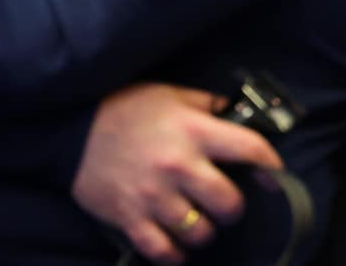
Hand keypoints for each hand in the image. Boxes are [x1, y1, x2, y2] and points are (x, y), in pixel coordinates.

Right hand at [71, 83, 281, 264]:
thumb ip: (206, 105)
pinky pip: (161, 250)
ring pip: (198, 232)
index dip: (270, 165)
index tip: (274, 176)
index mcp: (194, 132)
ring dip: (205, 232)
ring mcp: (153, 195)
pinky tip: (178, 248)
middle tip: (227, 206)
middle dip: (234, 208)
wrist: (71, 128)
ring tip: (200, 224)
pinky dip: (174, 255)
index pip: (250, 149)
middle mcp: (179, 166)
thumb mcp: (171, 95)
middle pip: (228, 202)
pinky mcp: (129, 217)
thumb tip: (234, 112)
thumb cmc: (125, 109)